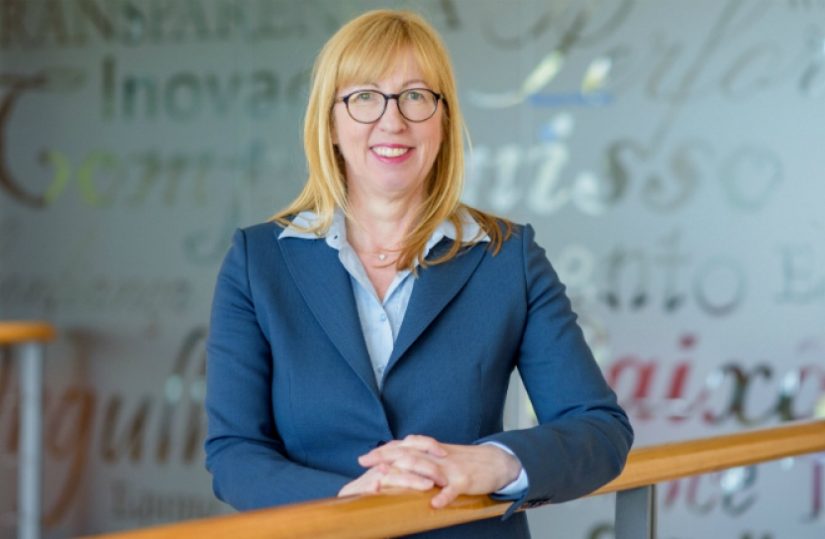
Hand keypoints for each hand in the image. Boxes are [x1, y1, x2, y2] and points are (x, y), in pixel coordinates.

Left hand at [358, 435, 521, 507]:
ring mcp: (450, 468)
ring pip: (426, 468)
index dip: (383, 451)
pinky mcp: (464, 481)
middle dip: (385, 457)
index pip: (403, 447)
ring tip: (389, 479)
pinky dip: (443, 496)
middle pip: (408, 453)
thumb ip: (420, 458)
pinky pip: (452, 489)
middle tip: (366, 463)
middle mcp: (437, 456)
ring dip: (407, 473)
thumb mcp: (440, 456)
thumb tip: (396, 464)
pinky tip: (433, 504)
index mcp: (431, 451)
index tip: (363, 458)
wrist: (495, 461)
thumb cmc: (464, 461)